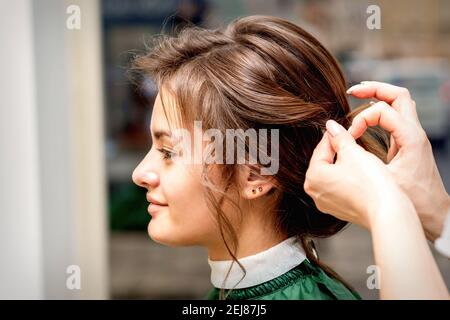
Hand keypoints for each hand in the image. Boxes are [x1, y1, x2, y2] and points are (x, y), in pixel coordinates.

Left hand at [304, 120, 409, 229]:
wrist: (387, 211)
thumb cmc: (370, 183)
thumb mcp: (353, 152)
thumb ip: (340, 137)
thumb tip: (331, 126)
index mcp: (313, 176)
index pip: (321, 148)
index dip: (334, 135)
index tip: (341, 127)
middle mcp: (315, 192)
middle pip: (324, 162)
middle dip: (337, 150)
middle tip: (350, 139)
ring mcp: (326, 203)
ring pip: (332, 175)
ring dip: (342, 164)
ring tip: (357, 156)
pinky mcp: (339, 210)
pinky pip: (339, 188)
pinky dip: (347, 179)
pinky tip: (360, 174)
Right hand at [347, 81, 449, 240]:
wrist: (433, 213)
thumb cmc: (411, 200)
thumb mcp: (381, 176)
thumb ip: (356, 152)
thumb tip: (334, 133)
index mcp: (410, 137)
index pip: (382, 110)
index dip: (361, 119)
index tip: (349, 137)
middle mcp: (415, 132)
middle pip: (398, 94)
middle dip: (374, 89)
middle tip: (352, 91)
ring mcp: (413, 136)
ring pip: (400, 102)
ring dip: (379, 96)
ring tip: (358, 96)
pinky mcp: (409, 143)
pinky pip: (397, 116)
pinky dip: (381, 110)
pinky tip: (367, 118)